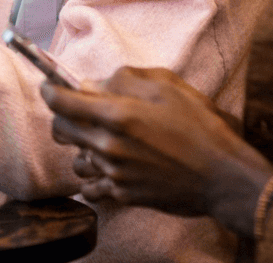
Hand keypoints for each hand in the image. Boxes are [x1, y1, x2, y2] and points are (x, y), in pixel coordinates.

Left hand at [41, 66, 272, 237]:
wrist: (223, 176)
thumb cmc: (199, 127)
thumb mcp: (167, 87)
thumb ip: (125, 80)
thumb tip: (94, 84)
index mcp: (117, 115)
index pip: (61, 102)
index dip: (50, 90)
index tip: (50, 86)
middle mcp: (109, 145)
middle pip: (60, 130)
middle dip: (63, 116)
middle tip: (78, 110)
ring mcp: (114, 173)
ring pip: (74, 160)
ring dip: (80, 148)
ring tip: (99, 139)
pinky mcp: (123, 194)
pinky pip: (91, 188)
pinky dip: (93, 177)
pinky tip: (108, 166)